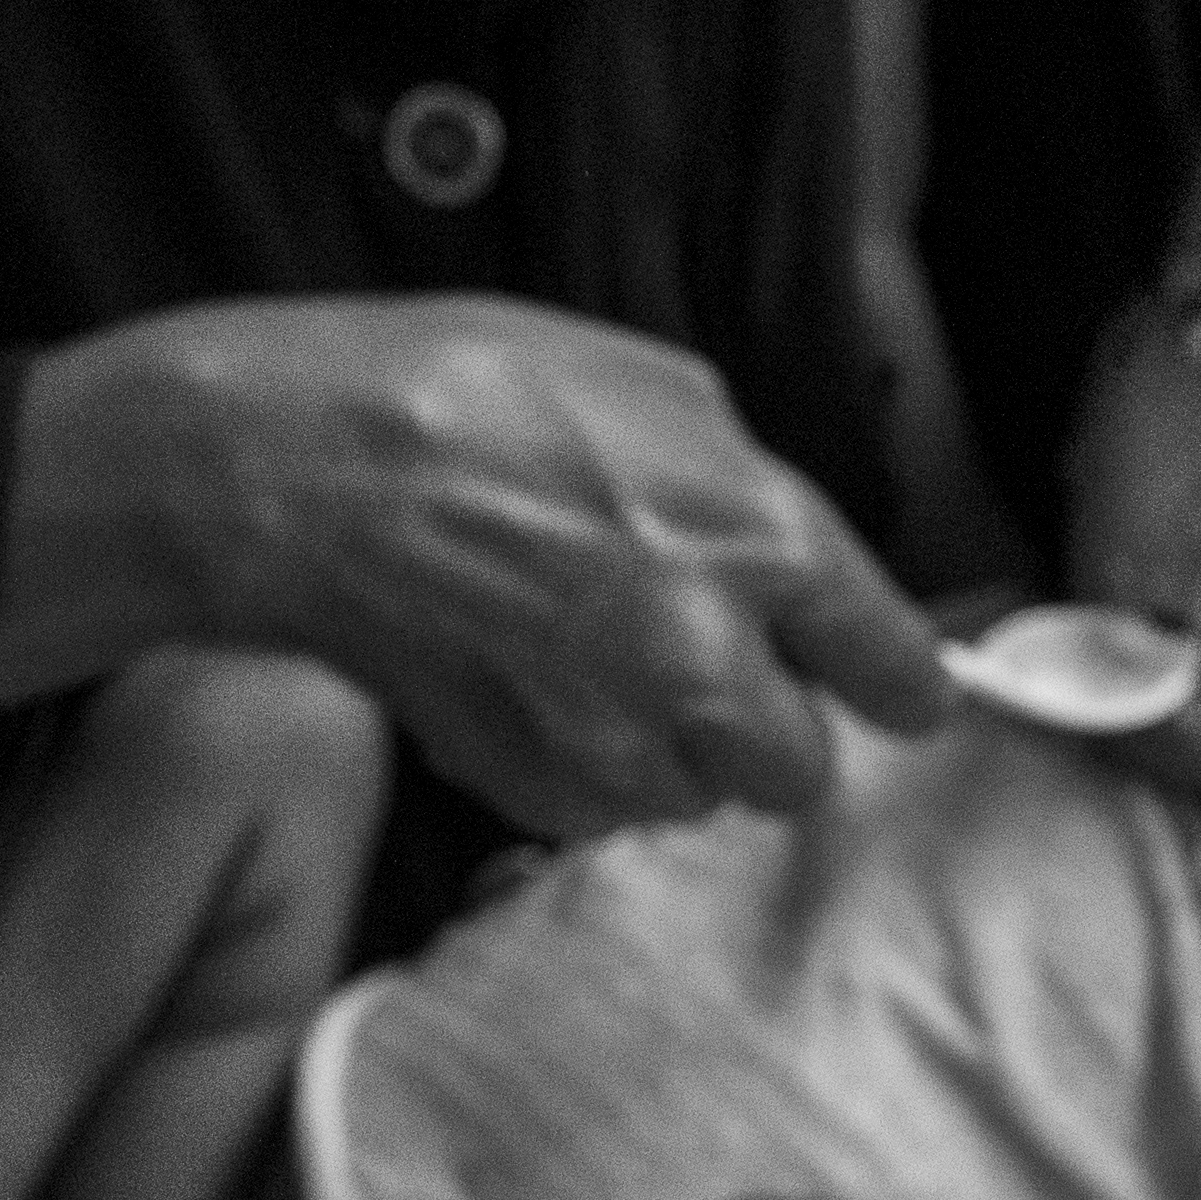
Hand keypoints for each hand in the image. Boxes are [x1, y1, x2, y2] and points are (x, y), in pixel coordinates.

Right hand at [82, 298, 954, 838]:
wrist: (303, 472)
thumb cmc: (463, 397)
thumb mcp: (656, 387)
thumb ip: (746, 492)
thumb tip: (786, 557)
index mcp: (761, 541)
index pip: (895, 668)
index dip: (898, 680)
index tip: (897, 690)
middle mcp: (706, 661)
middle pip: (801, 770)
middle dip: (765, 725)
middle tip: (704, 662)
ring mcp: (615, 741)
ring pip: (693, 799)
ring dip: (665, 750)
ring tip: (586, 659)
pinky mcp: (530, 790)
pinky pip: (595, 812)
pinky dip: (577, 767)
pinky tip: (524, 681)